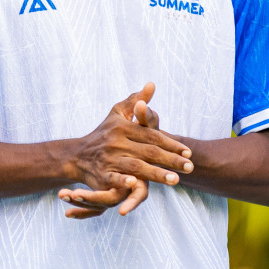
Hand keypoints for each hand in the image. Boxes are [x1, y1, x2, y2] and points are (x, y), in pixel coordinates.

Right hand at [57, 84, 193, 217]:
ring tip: (176, 180)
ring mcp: (108, 159)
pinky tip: (134, 184)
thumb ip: (136, 100)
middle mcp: (115, 142)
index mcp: (122, 127)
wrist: (77, 155)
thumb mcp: (117, 114)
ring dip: (156, 174)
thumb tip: (152, 84)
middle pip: (148, 152)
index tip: (188, 152)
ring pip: (136, 166)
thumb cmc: (103, 133)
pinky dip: (122, 181)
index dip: (171, 144)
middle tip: (190, 167)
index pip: (152, 136)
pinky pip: (113, 178)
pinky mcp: (101, 174)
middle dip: (170, 160)